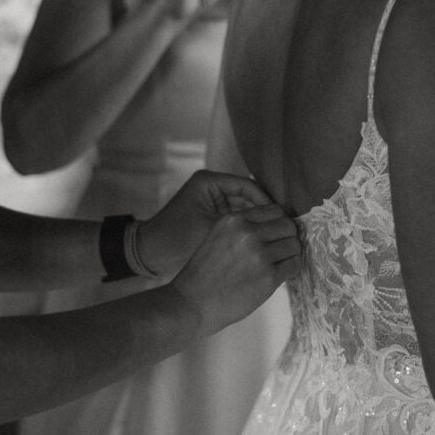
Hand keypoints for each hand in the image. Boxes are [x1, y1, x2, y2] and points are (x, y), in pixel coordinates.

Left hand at [136, 169, 278, 281]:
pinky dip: (248, 229)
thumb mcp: (210, 229)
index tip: (283, 219)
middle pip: (248, 196)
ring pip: (245, 208)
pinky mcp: (212, 215)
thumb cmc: (175, 238)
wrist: (149, 253)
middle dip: (266, 212)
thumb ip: (240, 224)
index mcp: (209, 182)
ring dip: (258, 222)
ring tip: (276, 237)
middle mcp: (212, 187)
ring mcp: (212, 201)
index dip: (267, 202)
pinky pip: (236, 219)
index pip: (248, 186)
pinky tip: (262, 242)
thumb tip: (273, 224)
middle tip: (285, 229)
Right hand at [170, 201, 300, 335]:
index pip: (274, 210)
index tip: (276, 234)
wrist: (191, 303)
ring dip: (290, 254)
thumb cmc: (203, 274)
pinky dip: (290, 268)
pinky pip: (294, 264)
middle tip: (281, 249)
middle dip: (287, 236)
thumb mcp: (217, 237)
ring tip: (279, 263)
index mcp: (234, 220)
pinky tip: (279, 274)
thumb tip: (274, 226)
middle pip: (287, 225)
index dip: (278, 222)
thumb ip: (242, 228)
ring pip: (294, 245)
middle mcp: (249, 233)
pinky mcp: (269, 277)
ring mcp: (260, 254)